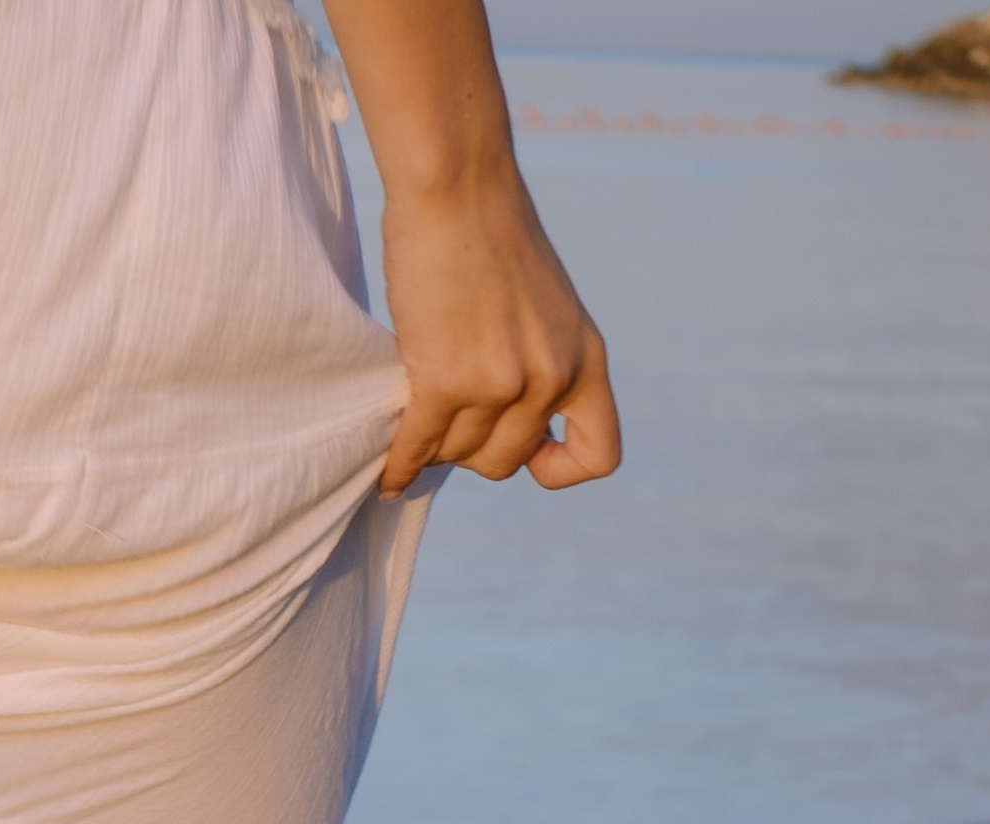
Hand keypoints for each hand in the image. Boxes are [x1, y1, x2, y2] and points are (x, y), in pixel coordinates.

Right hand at [376, 165, 619, 498]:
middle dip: (474, 449)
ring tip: (419, 416)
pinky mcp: (446, 380)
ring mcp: (499, 383)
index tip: (531, 452)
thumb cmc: (490, 233)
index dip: (560, 467)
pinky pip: (419, 449)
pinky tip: (390, 474)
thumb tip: (507, 426)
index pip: (599, 456)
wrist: (457, 184)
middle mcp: (550, 378)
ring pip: (459, 456)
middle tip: (451, 416)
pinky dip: (400, 466)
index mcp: (586, 360)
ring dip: (435, 443)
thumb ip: (541, 363)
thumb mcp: (546, 306)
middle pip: (505, 463)